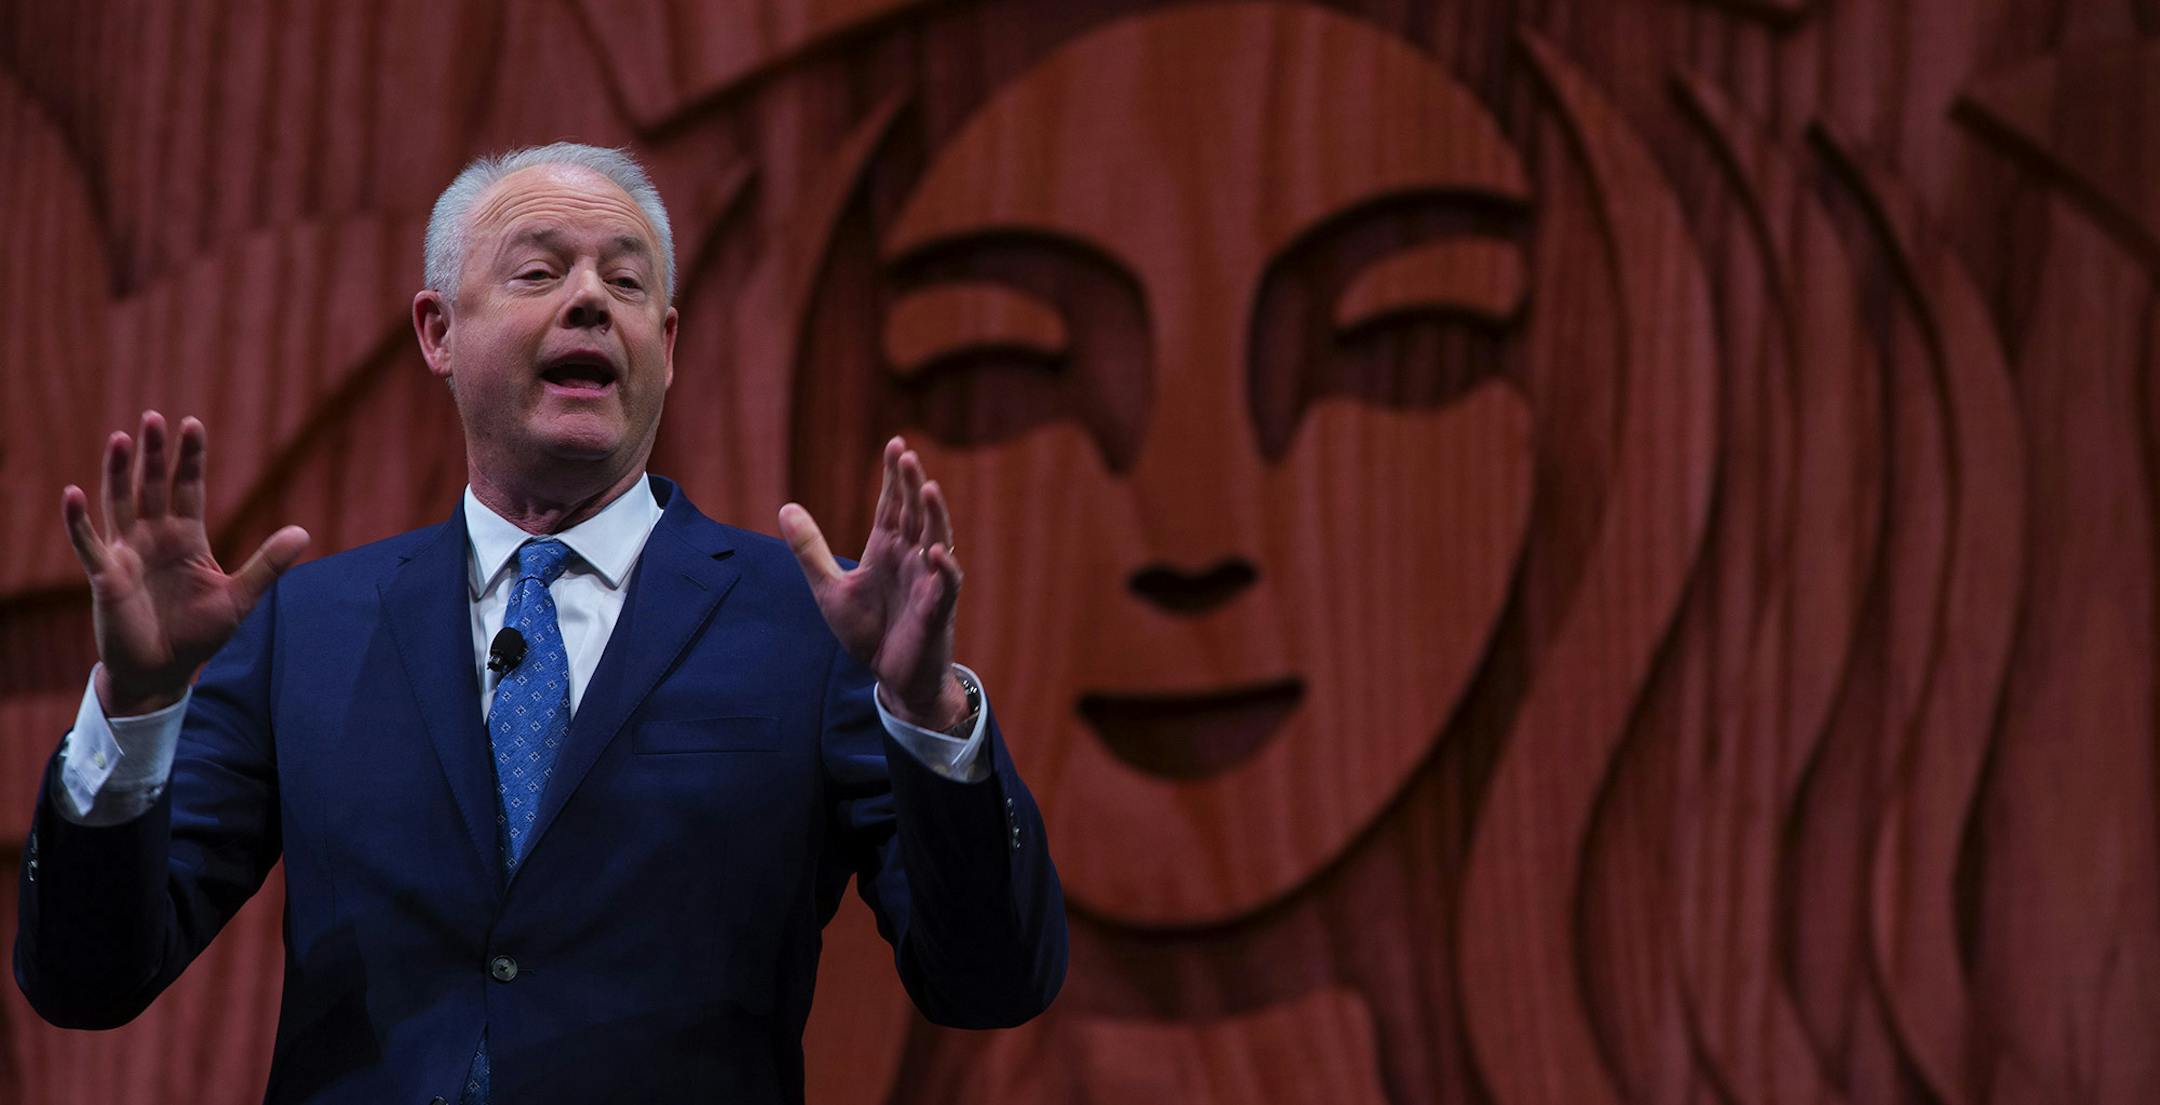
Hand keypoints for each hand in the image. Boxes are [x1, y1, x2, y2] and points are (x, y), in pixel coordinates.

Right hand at [62, 411, 309, 716]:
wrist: (163, 672)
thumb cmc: (198, 634)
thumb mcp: (239, 597)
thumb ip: (267, 564)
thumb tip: (304, 532)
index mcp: (187, 538)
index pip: (188, 488)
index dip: (189, 458)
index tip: (192, 424)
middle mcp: (154, 537)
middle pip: (153, 486)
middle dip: (155, 454)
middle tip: (155, 418)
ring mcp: (127, 553)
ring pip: (121, 503)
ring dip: (119, 472)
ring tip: (123, 438)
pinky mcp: (106, 576)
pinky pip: (89, 543)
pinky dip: (79, 520)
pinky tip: (74, 493)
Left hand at [779, 436, 967, 728]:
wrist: (890, 676)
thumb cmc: (867, 631)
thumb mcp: (829, 588)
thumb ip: (810, 550)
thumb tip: (785, 507)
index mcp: (886, 549)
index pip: (892, 504)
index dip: (894, 476)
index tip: (895, 443)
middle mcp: (910, 558)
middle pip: (914, 513)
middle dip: (911, 484)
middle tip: (906, 454)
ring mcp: (927, 581)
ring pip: (937, 539)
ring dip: (935, 514)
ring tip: (929, 488)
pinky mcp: (937, 610)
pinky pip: (946, 584)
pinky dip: (945, 568)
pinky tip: (938, 551)